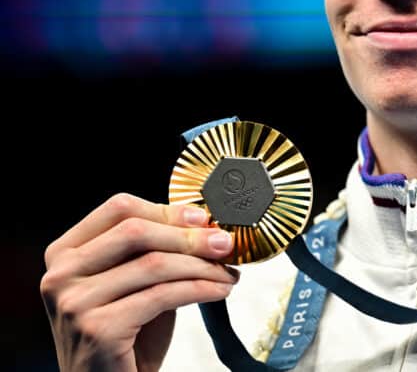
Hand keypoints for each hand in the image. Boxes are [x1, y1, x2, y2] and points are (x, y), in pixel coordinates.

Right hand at [40, 193, 239, 371]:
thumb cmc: (124, 333)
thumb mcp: (133, 282)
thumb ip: (153, 251)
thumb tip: (203, 223)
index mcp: (64, 252)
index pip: (119, 209)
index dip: (166, 210)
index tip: (202, 217)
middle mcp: (61, 274)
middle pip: (136, 231)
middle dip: (189, 236)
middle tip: (224, 243)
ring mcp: (75, 302)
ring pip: (154, 264)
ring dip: (202, 266)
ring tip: (228, 272)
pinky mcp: (98, 329)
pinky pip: (163, 296)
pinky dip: (200, 289)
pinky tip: (219, 290)